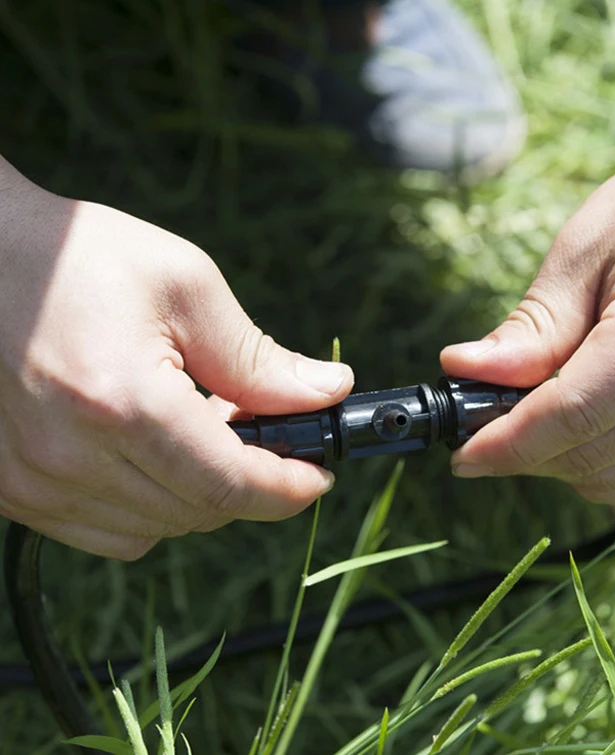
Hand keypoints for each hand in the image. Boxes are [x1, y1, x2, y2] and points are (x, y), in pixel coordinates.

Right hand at [0, 159, 352, 558]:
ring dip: (200, 494)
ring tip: (205, 432)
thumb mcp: (186, 288)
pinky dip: (150, 506)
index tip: (318, 477)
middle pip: (198, 512)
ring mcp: (32, 480)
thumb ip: (258, 358)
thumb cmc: (79, 257)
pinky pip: (106, 531)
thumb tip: (327, 391)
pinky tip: (155, 454)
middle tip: (266, 435)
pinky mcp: (12, 488)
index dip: (287, 490)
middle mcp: (69, 457)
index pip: (228, 483)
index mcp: (121, 401)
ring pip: (155, 530)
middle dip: (251, 483)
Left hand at [441, 97, 614, 508]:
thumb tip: (462, 372)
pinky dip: (610, 472)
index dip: (505, 444)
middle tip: (485, 430)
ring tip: (533, 424)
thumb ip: (530, 328)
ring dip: (564, 465)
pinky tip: (583, 438)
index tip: (462, 455)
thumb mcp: (583, 251)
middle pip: (595, 454)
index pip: (571, 415)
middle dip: (525, 454)